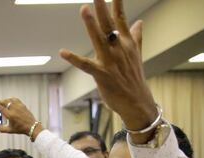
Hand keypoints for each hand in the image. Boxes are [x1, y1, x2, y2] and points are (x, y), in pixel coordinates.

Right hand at [0, 98, 41, 137]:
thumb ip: (2, 129)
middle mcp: (14, 109)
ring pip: (10, 100)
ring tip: (3, 102)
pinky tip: (10, 101)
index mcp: (10, 115)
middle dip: (0, 101)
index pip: (1, 107)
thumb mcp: (10, 130)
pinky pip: (16, 99)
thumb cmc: (21, 129)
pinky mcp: (23, 105)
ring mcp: (19, 106)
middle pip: (5, 102)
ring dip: (6, 100)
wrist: (31, 126)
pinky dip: (12, 99)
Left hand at [58, 0, 156, 134]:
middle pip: (109, 24)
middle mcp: (120, 49)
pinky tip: (63, 51)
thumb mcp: (136, 55)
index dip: (116, 2)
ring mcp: (111, 61)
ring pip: (100, 39)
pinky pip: (86, 65)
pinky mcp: (102, 74)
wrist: (137, 102)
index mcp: (127, 43)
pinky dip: (74, 58)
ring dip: (91, 24)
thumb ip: (136, 37)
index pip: (121, 18)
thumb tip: (140, 22)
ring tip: (84, 9)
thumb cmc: (133, 79)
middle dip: (102, 8)